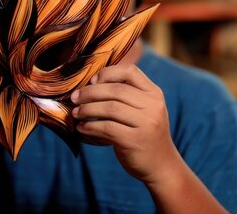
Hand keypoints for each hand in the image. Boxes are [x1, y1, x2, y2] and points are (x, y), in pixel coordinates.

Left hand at [71, 64, 179, 185]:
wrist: (161, 165)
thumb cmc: (144, 133)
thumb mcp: (144, 110)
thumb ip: (128, 95)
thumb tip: (92, 82)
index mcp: (154, 94)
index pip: (130, 71)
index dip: (108, 73)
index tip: (92, 81)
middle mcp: (153, 106)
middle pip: (115, 90)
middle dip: (90, 92)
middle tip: (75, 98)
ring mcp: (146, 123)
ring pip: (109, 108)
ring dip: (87, 109)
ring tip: (76, 113)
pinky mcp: (134, 141)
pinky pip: (106, 128)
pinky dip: (90, 126)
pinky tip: (82, 128)